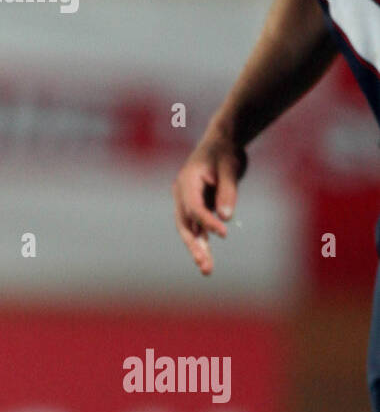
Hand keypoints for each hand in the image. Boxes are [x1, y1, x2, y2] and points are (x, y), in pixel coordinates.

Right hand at [172, 131, 247, 275]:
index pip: (194, 208)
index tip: (224, 232)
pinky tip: (207, 258)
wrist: (221, 141)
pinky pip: (196, 228)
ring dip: (197, 249)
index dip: (208, 222)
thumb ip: (228, 191)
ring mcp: (185, 202)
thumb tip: (226, 218)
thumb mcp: (230, 167)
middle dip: (194, 246)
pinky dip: (202, 242)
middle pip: (185, 225)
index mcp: (186, 182)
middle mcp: (181, 195)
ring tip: (207, 270)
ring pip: (189, 230)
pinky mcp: (194, 208)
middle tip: (204, 266)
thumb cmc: (226, 151)